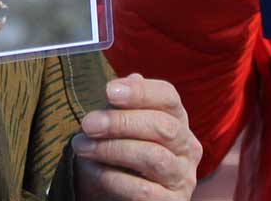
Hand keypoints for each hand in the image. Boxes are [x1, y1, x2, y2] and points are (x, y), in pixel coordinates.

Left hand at [71, 74, 201, 200]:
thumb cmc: (120, 151)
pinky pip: (142, 190)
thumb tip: (127, 82)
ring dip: (112, 150)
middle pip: (162, 126)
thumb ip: (123, 105)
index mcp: (177, 119)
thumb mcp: (119, 125)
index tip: (109, 91)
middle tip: (88, 124)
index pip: (168, 97)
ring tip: (83, 147)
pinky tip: (93, 170)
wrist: (119, 193)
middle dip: (121, 123)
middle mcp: (187, 147)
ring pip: (153, 157)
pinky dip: (113, 178)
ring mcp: (182, 177)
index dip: (140, 92)